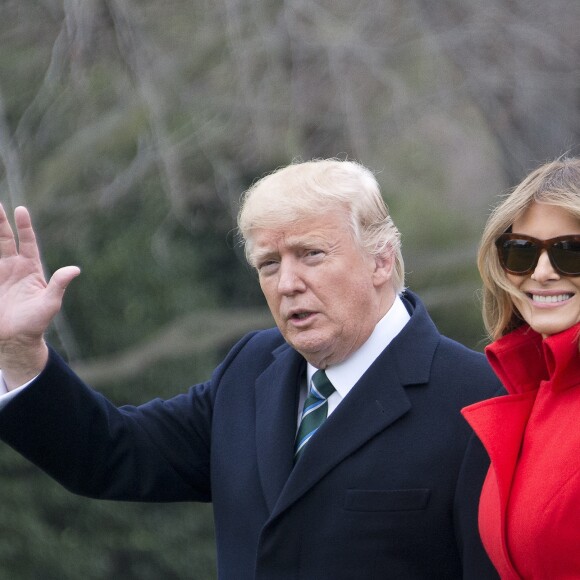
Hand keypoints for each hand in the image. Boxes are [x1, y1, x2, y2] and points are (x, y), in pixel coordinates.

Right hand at [0, 203, 79, 387]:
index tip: (20, 209)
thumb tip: (75, 269)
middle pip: (4, 239)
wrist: (15, 340)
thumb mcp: (50, 303)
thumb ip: (59, 285)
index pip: (27, 242)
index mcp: (30, 269)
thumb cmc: (36, 322)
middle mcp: (12, 267)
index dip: (24, 226)